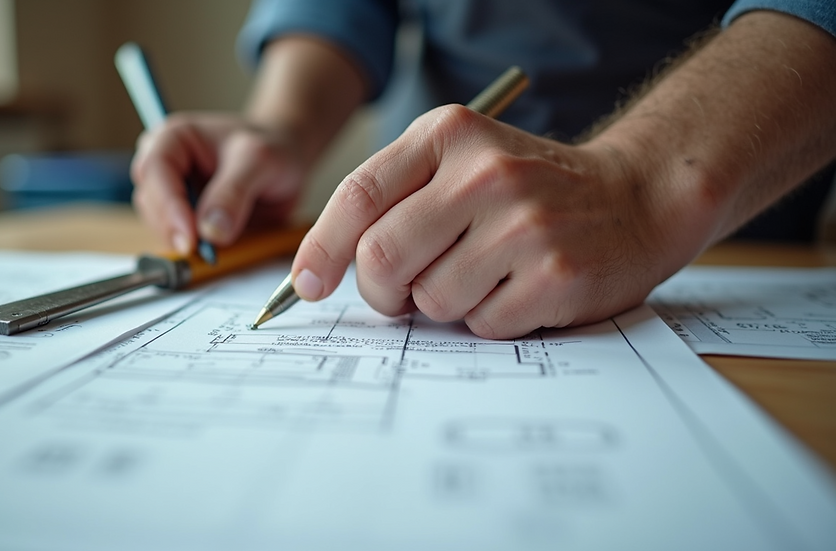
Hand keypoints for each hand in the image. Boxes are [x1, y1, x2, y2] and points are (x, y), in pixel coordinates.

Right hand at [131, 112, 306, 253]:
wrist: (285, 160)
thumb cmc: (272, 148)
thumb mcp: (259, 162)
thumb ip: (234, 192)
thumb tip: (210, 231)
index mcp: (175, 137)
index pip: (155, 170)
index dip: (169, 206)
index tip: (191, 237)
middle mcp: (164, 162)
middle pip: (150, 200)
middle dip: (173, 227)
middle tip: (201, 251)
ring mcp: (171, 190)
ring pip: (159, 222)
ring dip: (182, 239)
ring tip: (213, 249)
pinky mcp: (183, 215)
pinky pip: (177, 236)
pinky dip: (192, 247)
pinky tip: (212, 249)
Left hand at [290, 105, 710, 338]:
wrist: (635, 197)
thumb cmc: (530, 189)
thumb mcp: (462, 163)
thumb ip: (396, 199)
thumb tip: (322, 269)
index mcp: (450, 135)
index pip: (359, 195)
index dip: (321, 247)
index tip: (307, 284)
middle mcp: (486, 173)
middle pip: (382, 257)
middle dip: (379, 290)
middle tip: (398, 294)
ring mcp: (524, 224)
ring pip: (430, 299)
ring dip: (442, 304)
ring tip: (482, 276)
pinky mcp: (555, 275)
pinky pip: (481, 324)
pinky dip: (487, 319)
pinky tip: (516, 289)